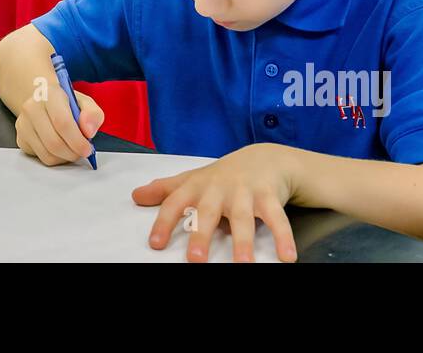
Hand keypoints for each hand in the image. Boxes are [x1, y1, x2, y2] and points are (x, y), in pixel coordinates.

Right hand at [15, 82, 103, 166]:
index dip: (77, 140)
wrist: (43, 101)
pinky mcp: (21, 139)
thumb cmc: (66, 103)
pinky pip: (41, 158)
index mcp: (49, 94)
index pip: (62, 122)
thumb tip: (88, 131)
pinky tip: (60, 148)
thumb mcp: (85, 102)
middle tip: (83, 152)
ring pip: (47, 154)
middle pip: (54, 142)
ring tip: (72, 148)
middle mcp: (31, 108)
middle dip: (73, 153)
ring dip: (65, 157)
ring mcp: (23, 124)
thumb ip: (93, 114)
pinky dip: (56, 158)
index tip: (87, 149)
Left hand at [132, 143, 298, 263]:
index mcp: (198, 187)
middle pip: (209, 213)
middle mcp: (220, 189)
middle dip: (202, 234)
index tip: (156, 244)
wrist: (265, 157)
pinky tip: (288, 257)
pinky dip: (284, 238)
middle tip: (196, 259)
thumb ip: (166, 190)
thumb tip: (135, 196)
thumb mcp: (193, 180)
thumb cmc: (224, 175)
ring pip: (244, 219)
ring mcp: (246, 192)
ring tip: (243, 264)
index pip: (176, 203)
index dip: (164, 222)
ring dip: (243, 242)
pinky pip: (278, 219)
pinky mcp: (270, 196)